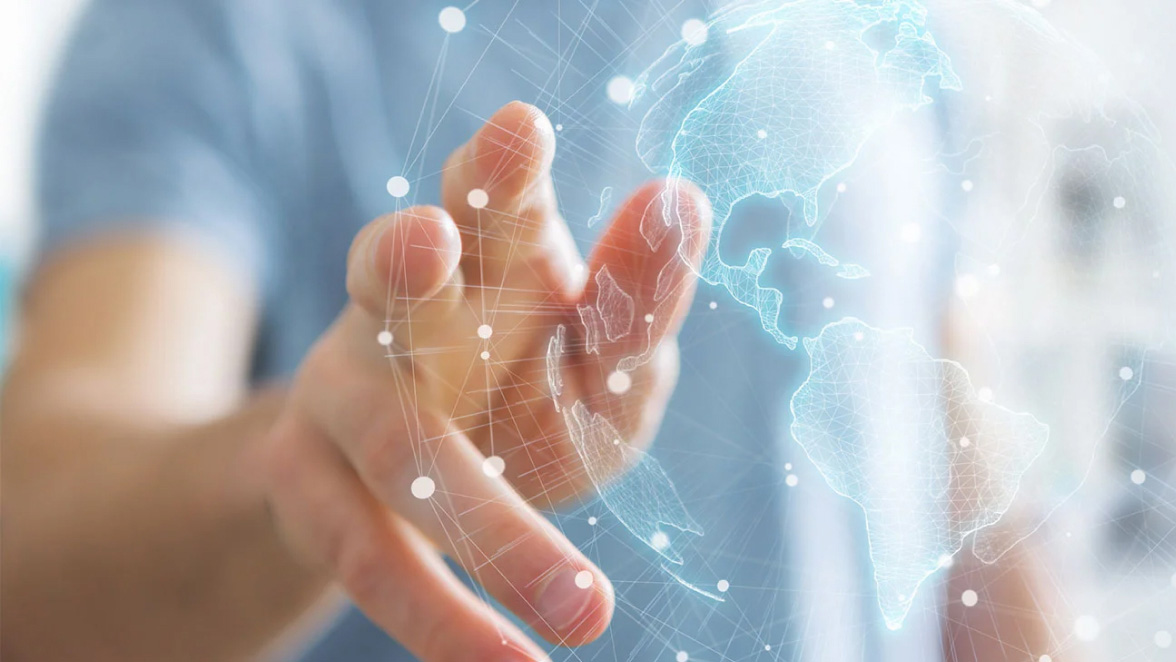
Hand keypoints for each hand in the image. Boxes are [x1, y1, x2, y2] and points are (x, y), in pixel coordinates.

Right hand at [258, 102, 710, 661]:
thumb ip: (637, 296)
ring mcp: (340, 393)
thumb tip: (681, 202)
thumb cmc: (524, 391)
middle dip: (407, 258)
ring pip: (393, 442)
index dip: (495, 166)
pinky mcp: (307, 485)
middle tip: (434, 239)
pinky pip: (375, 554)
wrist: (411, 476)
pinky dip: (446, 616)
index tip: (522, 132)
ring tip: (581, 600)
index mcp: (480, 254)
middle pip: (391, 274)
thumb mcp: (598, 354)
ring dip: (473, 509)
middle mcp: (395, 306)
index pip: (483, 196)